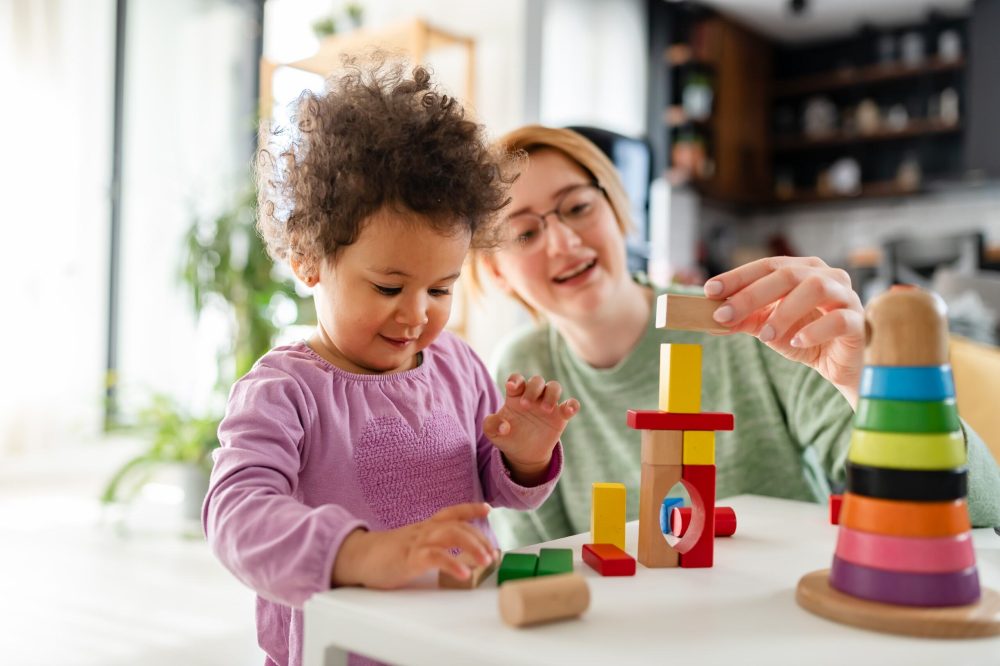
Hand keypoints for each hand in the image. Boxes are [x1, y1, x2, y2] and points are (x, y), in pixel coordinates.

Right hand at [332, 503, 495, 589]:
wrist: (356, 557)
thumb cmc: (384, 555)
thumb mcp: (410, 546)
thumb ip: (429, 548)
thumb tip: (454, 559)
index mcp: (424, 527)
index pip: (450, 512)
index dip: (469, 509)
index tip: (487, 508)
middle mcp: (423, 531)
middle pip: (457, 525)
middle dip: (479, 537)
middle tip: (493, 553)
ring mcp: (416, 543)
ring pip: (449, 535)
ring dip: (472, 546)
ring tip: (486, 560)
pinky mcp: (408, 558)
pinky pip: (434, 557)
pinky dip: (452, 564)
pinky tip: (464, 574)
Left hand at [483, 374, 579, 483]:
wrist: (522, 454)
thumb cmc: (506, 437)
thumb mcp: (493, 432)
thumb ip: (491, 425)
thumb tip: (504, 427)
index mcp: (515, 395)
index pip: (517, 379)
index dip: (515, 380)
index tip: (511, 387)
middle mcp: (533, 396)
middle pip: (537, 380)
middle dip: (532, 389)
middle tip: (526, 405)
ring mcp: (548, 404)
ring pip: (554, 387)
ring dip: (551, 394)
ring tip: (545, 409)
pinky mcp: (560, 416)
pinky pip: (571, 405)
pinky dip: (572, 405)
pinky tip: (568, 410)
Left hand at [705, 256, 864, 407]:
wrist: (839, 365)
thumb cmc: (803, 337)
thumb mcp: (767, 327)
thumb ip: (743, 319)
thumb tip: (712, 318)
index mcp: (802, 270)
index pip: (766, 266)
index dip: (737, 277)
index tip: (710, 291)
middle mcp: (826, 276)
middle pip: (787, 275)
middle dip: (751, 295)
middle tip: (724, 315)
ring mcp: (846, 296)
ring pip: (815, 289)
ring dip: (783, 311)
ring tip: (764, 335)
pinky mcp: (858, 322)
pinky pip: (838, 319)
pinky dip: (813, 331)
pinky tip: (796, 342)